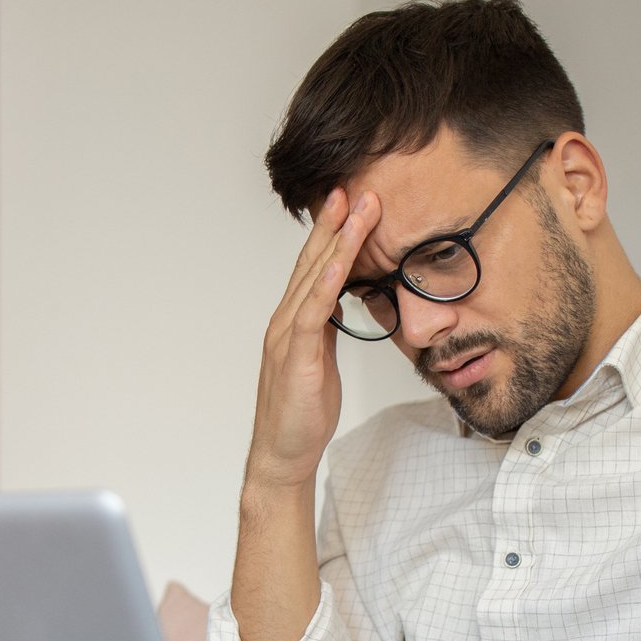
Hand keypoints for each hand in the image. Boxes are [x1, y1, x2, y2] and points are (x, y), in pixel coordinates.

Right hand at [247, 188, 382, 491]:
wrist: (283, 455)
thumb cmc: (302, 413)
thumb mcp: (321, 361)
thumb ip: (326, 329)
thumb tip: (341, 305)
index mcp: (294, 321)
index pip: (314, 267)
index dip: (332, 232)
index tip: (351, 201)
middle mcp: (286, 321)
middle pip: (312, 261)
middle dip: (335, 222)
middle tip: (355, 186)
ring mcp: (287, 338)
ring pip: (313, 279)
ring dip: (337, 241)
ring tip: (357, 208)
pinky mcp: (296, 359)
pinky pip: (312, 315)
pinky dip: (325, 285)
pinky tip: (339, 262)